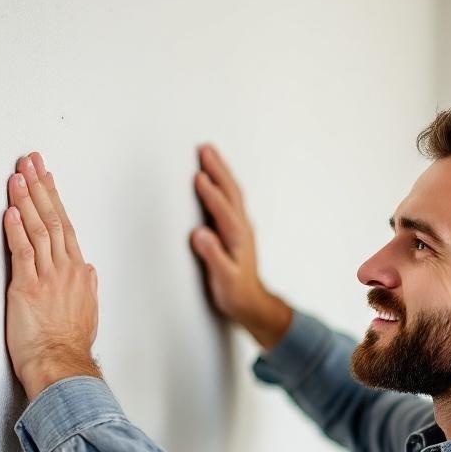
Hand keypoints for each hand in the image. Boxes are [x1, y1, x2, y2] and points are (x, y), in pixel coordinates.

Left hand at [4, 151, 101, 401]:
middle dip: (40, 187)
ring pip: (39, 229)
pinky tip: (11, 210)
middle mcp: (66, 269)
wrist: (62, 365)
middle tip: (30, 161)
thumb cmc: (71, 345)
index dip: (54, 199)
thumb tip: (88, 270)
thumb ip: (87, 287)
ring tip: (17, 176)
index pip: (66, 227)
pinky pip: (23, 252)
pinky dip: (16, 229)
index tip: (46, 178)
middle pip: (54, 219)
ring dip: (27, 200)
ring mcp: (47, 277)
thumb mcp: (88, 312)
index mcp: (79, 273)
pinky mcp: (27, 288)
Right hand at [190, 144, 292, 348]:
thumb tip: (200, 234)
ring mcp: (241, 227)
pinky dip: (222, 184)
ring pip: (232, 193)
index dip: (211, 194)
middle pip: (230, 192)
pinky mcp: (237, 229)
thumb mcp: (223, 278)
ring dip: (221, 172)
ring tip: (209, 154)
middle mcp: (242, 228)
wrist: (251, 302)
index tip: (199, 177)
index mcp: (237, 238)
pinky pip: (230, 199)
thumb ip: (213, 255)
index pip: (222, 210)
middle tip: (205, 149)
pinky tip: (216, 178)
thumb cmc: (235, 292)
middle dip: (218, 169)